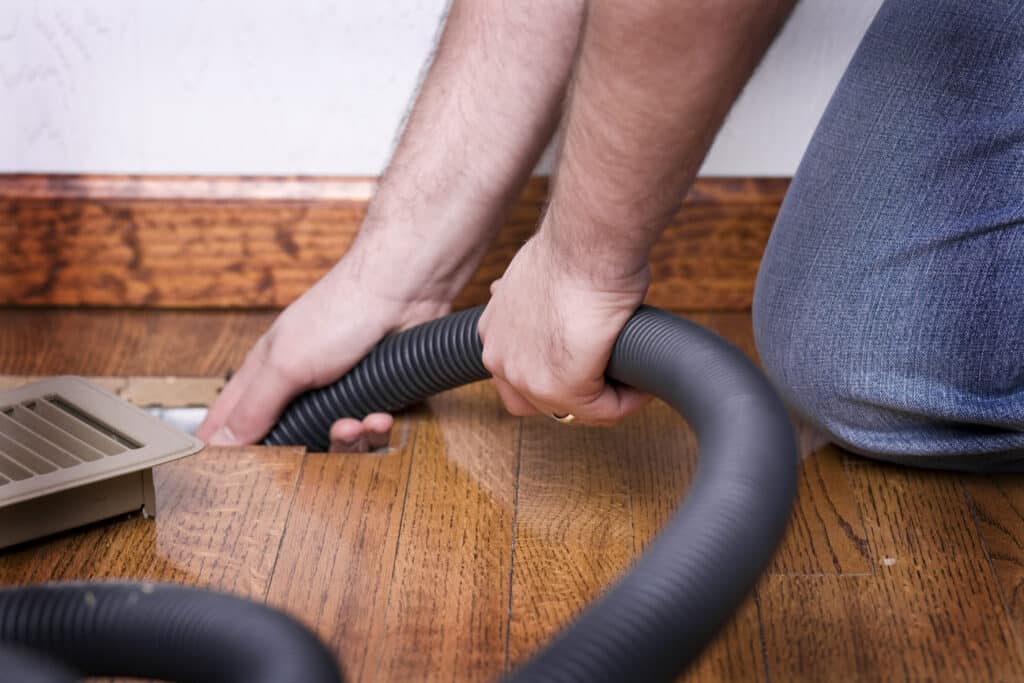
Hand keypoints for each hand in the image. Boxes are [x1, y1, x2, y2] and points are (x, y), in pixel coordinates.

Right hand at [197, 252, 451, 450]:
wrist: (403, 294)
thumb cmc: (341, 311)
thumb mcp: (285, 363)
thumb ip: (253, 406)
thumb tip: (220, 444)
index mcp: (266, 374)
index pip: (231, 421)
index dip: (225, 449)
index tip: (226, 477)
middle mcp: (300, 386)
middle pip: (290, 442)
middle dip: (304, 452)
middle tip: (313, 448)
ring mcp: (340, 393)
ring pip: (334, 443)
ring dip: (347, 440)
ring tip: (354, 424)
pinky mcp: (376, 398)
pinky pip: (372, 433)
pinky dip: (376, 428)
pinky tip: (380, 416)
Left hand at [478, 231, 651, 424]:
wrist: (587, 242)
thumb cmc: (576, 248)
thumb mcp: (539, 276)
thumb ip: (537, 301)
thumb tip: (548, 308)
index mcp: (493, 331)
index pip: (519, 376)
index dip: (558, 372)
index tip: (590, 361)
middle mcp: (499, 357)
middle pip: (540, 402)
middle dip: (579, 393)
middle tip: (613, 378)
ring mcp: (527, 376)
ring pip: (574, 410)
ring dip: (606, 400)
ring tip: (632, 382)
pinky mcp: (564, 386)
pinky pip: (604, 411)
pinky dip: (629, 401)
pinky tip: (643, 384)